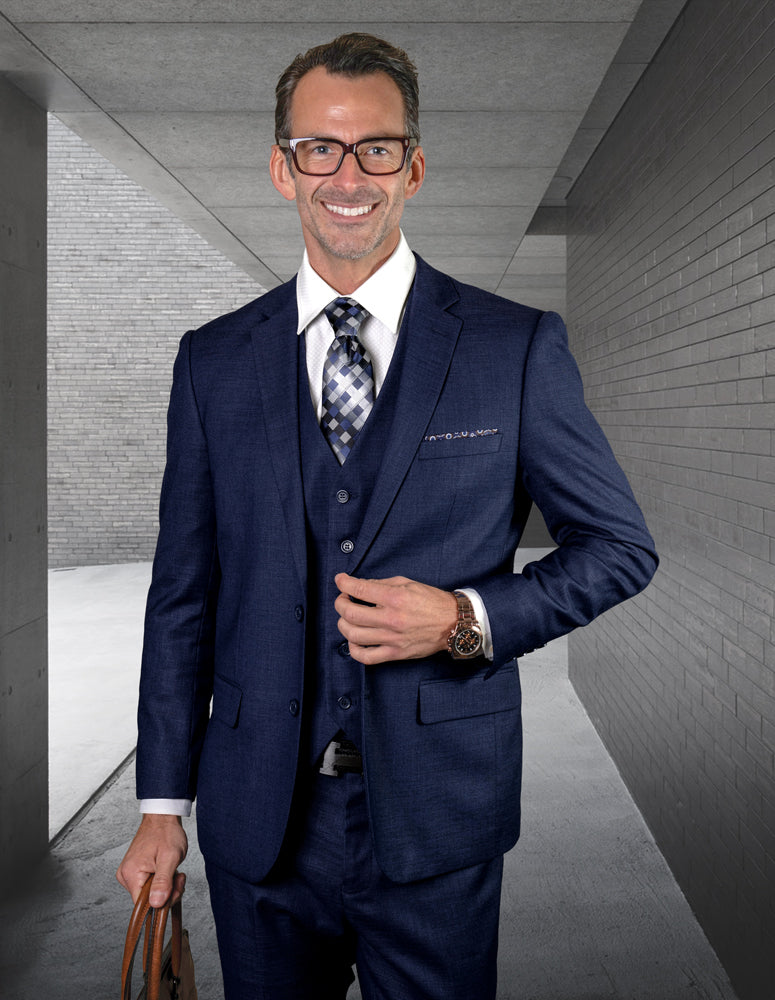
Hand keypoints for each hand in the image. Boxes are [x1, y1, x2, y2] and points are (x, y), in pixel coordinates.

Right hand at [116, 814, 187, 906]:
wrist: (162, 817)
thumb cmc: (165, 832)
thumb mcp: (170, 857)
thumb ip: (163, 881)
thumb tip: (156, 904)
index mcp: (130, 874)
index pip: (143, 905)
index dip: (161, 902)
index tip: (174, 888)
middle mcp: (126, 876)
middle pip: (147, 900)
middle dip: (167, 892)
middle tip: (178, 877)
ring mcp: (130, 873)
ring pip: (150, 893)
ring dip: (166, 886)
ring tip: (174, 871)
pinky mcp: (136, 871)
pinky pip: (149, 885)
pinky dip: (162, 881)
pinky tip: (168, 871)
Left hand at [334, 573, 457, 664]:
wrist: (453, 623)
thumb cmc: (431, 601)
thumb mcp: (407, 583)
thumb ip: (381, 584)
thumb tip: (359, 585)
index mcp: (395, 597)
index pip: (359, 589)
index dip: (343, 583)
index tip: (340, 580)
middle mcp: (391, 618)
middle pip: (350, 613)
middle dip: (340, 603)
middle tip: (342, 599)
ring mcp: (392, 638)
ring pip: (353, 635)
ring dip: (343, 624)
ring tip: (347, 618)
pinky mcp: (395, 654)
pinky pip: (366, 657)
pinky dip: (353, 649)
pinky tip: (354, 640)